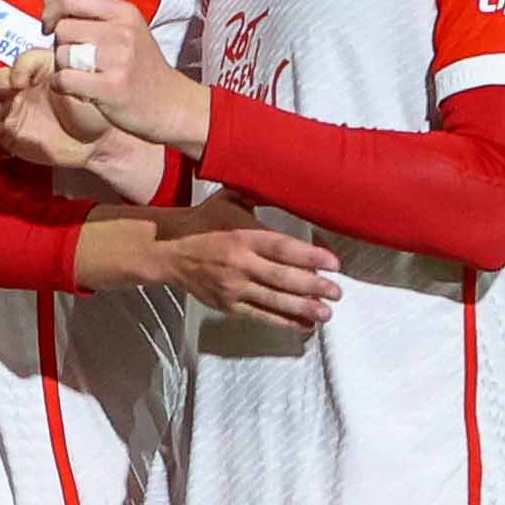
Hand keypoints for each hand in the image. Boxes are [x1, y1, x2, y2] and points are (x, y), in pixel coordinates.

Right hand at [0, 69, 97, 173]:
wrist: (93, 144)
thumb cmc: (93, 112)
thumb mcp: (89, 90)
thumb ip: (74, 79)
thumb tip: (61, 72)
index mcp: (44, 70)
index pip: (24, 60)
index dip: (19, 69)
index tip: (22, 83)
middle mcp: (26, 85)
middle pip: (1, 78)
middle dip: (0, 86)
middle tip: (6, 98)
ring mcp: (14, 107)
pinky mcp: (7, 129)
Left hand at [41, 0, 202, 147]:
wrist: (171, 104)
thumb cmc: (142, 69)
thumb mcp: (123, 31)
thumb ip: (86, 15)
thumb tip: (47, 1)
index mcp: (124, 12)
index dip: (52, 11)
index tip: (50, 26)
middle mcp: (123, 31)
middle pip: (63, 29)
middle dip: (60, 46)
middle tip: (76, 60)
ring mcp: (119, 59)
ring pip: (62, 54)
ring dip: (62, 69)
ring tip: (83, 76)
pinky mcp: (111, 87)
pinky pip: (64, 79)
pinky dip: (62, 87)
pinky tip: (78, 90)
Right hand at [123, 195, 342, 330]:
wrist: (167, 249)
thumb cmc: (205, 222)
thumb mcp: (230, 199)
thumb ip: (259, 192)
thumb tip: (290, 180)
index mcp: (244, 236)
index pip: (283, 248)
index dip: (310, 257)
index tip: (334, 263)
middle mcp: (239, 263)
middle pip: (283, 278)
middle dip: (313, 287)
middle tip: (336, 292)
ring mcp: (232, 287)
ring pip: (274, 301)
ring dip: (303, 309)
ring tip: (326, 313)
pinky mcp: (227, 304)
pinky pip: (259, 315)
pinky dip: (283, 322)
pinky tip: (303, 325)